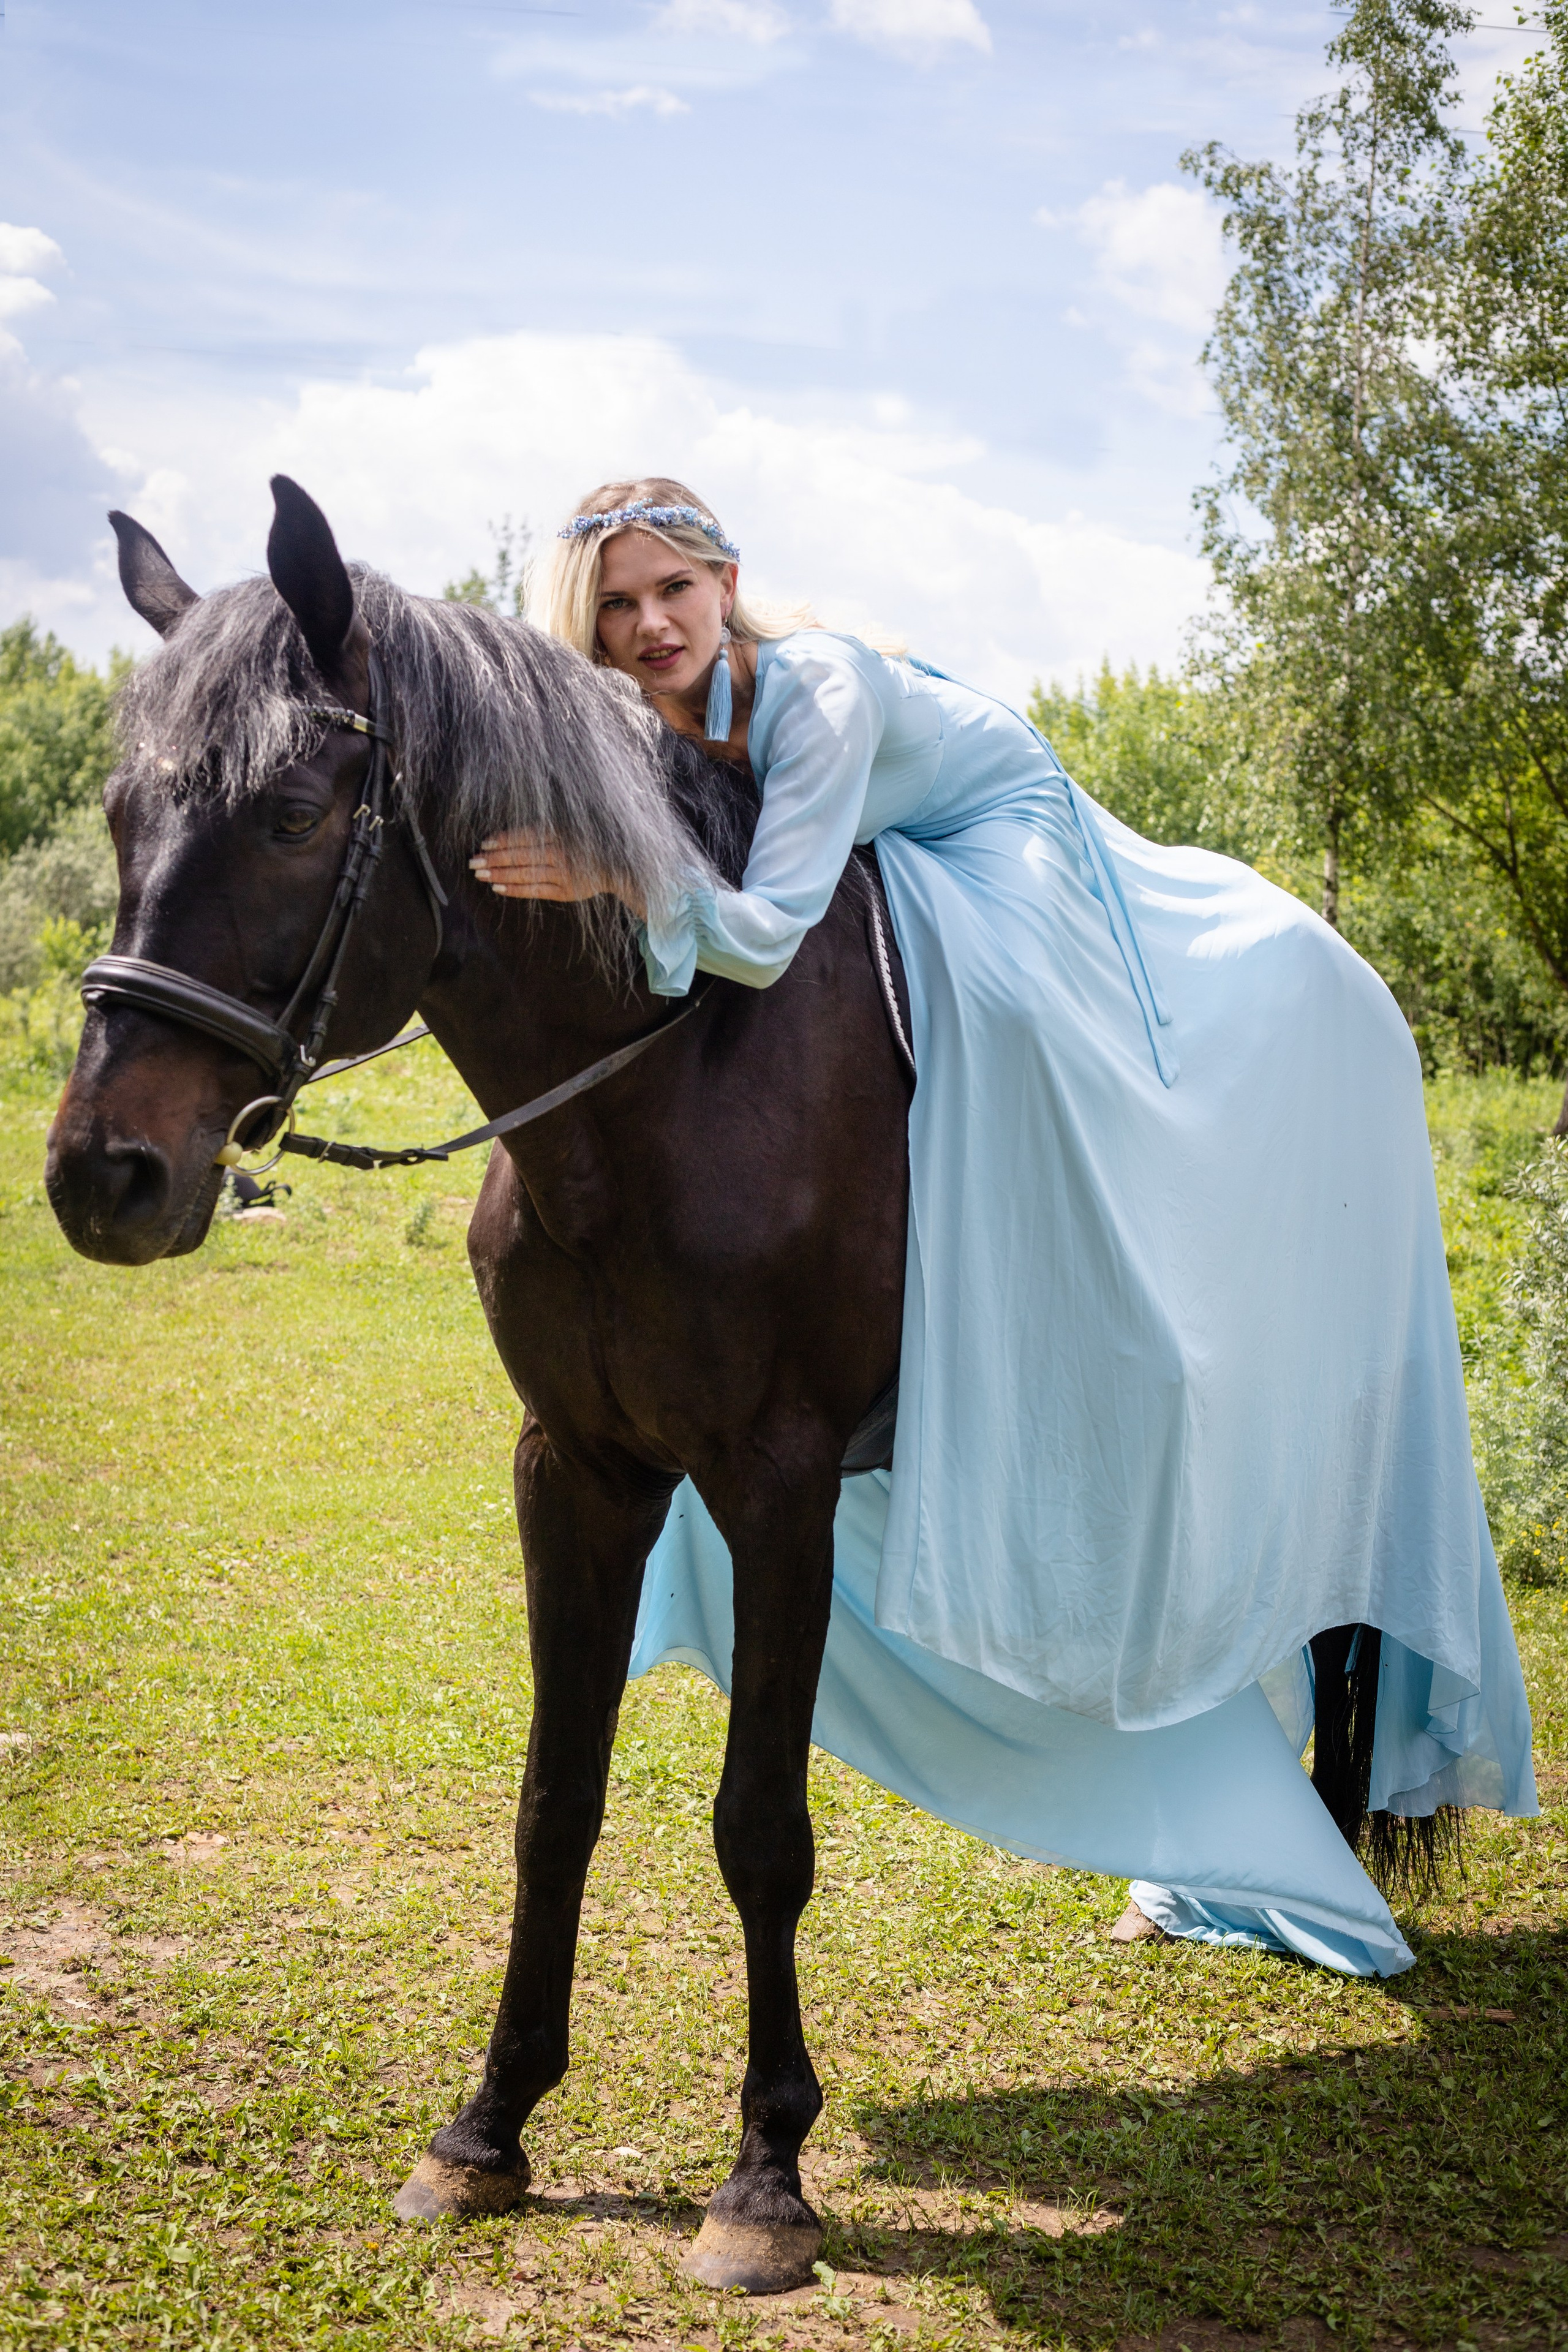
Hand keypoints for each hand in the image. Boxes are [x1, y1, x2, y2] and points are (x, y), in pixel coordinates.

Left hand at [469, 829, 644, 916]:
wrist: (615, 867)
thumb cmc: (583, 845)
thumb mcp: (566, 829)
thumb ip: (541, 831)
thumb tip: (504, 837)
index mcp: (559, 833)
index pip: (524, 836)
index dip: (502, 840)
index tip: (483, 844)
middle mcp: (560, 852)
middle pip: (521, 855)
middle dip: (494, 859)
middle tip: (473, 862)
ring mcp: (563, 873)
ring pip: (525, 874)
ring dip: (500, 874)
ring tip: (480, 875)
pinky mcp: (566, 891)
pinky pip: (535, 891)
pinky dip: (515, 889)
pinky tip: (497, 887)